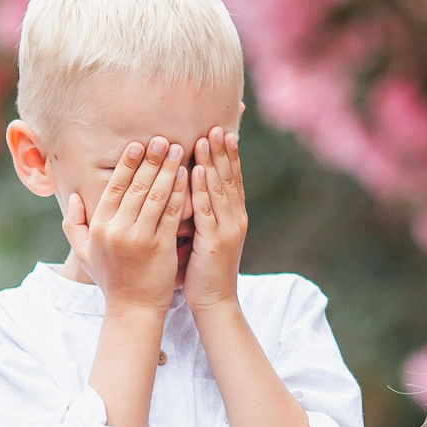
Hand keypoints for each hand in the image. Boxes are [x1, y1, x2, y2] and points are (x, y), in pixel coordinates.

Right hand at [63, 137, 186, 314]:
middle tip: (161, 139)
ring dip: (167, 170)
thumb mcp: (83, 252)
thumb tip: (74, 196)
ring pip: (156, 196)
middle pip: (136, 186)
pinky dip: (179, 192)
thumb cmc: (110, 279)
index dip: (127, 164)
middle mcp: (118, 230)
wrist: (132, 309)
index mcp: (100, 227)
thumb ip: (74, 224)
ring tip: (177, 150)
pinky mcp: (161, 247)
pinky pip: (171, 213)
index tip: (137, 145)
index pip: (115, 187)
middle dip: (150, 160)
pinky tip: (187, 176)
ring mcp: (140, 238)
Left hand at [185, 126, 246, 309]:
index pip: (233, 178)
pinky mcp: (216, 241)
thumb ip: (204, 214)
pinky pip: (208, 209)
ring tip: (206, 136)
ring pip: (220, 188)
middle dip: (223, 149)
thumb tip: (191, 191)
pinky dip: (203, 187)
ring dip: (213, 160)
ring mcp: (228, 229)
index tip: (223, 129)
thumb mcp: (207, 237)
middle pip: (230, 176)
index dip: (229, 154)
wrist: (216, 303)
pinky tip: (198, 169)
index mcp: (234, 216)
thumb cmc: (205, 271)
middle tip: (216, 123)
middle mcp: (236, 218)